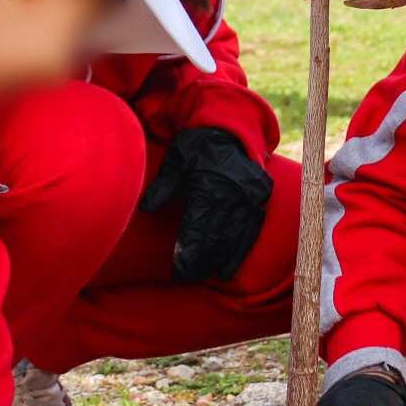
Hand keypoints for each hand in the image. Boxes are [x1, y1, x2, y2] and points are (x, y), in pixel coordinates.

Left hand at [139, 127, 272, 282]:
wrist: (230, 128)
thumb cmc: (197, 146)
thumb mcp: (175, 161)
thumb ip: (162, 186)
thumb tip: (145, 209)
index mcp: (209, 187)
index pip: (197, 230)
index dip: (187, 254)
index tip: (177, 272)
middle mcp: (232, 196)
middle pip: (215, 239)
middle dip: (200, 262)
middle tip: (186, 277)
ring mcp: (249, 198)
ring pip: (233, 238)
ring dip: (219, 260)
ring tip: (206, 275)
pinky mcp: (260, 199)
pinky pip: (251, 231)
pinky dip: (240, 251)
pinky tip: (229, 267)